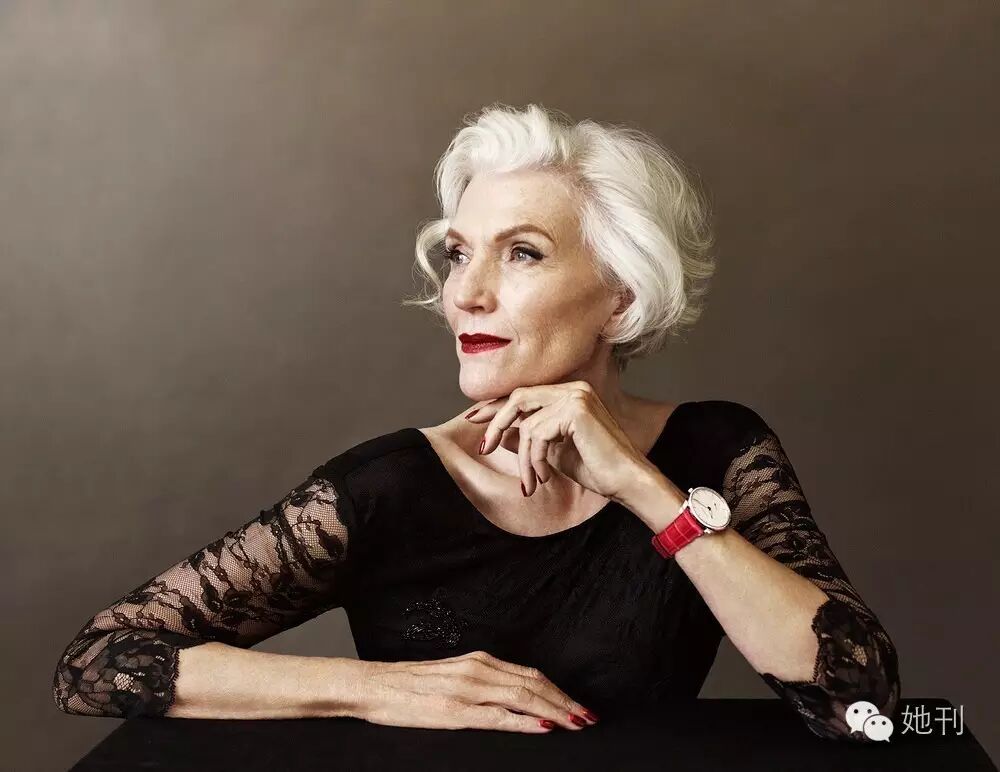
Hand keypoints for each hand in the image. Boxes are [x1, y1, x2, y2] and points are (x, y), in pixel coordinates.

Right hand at [356, 650, 597, 731]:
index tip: (578, 705)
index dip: (559, 690)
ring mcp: (468, 688)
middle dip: (565, 701)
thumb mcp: (453, 677)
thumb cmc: (410, 686)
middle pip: (534, 684)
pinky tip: (543, 727)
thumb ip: (482, 683)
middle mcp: (478, 669)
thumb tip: (514, 699)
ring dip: (555, 710)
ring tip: (576, 723)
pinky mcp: (455, 710)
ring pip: (523, 696)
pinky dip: (525, 721)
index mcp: (480, 662)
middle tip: (589, 717)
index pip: (530, 674)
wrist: (373, 685)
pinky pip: (498, 716)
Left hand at [465, 381, 656, 499]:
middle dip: (496, 423)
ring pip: (526, 423)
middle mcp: (573, 388)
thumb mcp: (553, 453)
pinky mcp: (576, 410)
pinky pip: (537, 434)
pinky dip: (535, 460)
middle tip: (483, 449)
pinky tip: (546, 477)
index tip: (473, 420)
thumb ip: (529, 439)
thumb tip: (499, 434)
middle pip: (518, 398)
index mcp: (569, 394)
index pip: (524, 395)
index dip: (496, 407)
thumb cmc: (596, 468)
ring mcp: (575, 396)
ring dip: (523, 459)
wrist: (625, 481)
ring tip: (532, 481)